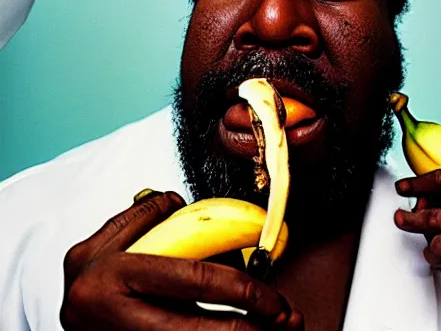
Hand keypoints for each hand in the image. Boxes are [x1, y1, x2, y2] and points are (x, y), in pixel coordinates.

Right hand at [60, 191, 301, 329]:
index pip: (191, 280)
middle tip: (284, 319)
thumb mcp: (104, 244)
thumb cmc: (89, 280)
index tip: (270, 290)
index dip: (239, 287)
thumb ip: (145, 220)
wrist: (70, 323)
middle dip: (249, 328)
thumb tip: (189, 208)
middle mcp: (117, 318)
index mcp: (111, 276)